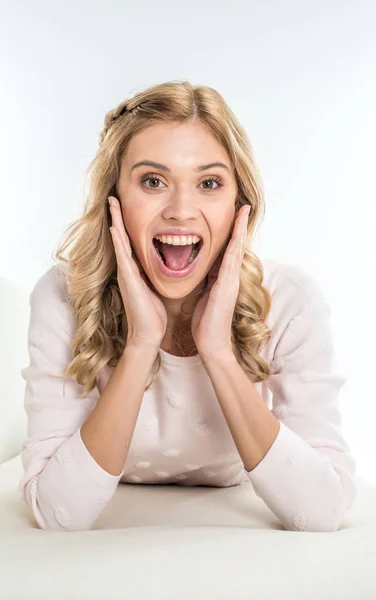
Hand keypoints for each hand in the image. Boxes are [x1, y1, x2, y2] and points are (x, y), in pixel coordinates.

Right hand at [108, 196, 167, 349]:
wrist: (148, 334)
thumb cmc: (153, 315)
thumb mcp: (155, 289)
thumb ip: (155, 276)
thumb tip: (165, 265)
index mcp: (136, 270)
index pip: (131, 241)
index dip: (127, 224)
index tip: (126, 206)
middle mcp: (128, 269)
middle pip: (121, 236)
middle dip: (117, 216)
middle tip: (114, 196)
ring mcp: (126, 273)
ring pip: (119, 241)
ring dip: (115, 221)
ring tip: (112, 203)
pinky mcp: (128, 279)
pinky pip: (122, 255)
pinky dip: (118, 240)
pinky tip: (115, 227)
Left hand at [191, 205, 249, 357]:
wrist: (211, 342)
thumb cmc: (206, 322)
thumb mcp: (204, 295)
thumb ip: (206, 281)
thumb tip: (200, 269)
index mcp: (222, 277)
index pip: (228, 249)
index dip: (231, 232)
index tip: (233, 215)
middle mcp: (230, 276)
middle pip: (236, 244)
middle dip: (240, 224)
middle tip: (244, 204)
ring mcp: (231, 280)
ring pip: (237, 248)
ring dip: (240, 229)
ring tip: (243, 210)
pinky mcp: (228, 285)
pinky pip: (232, 260)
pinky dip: (235, 244)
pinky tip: (237, 232)